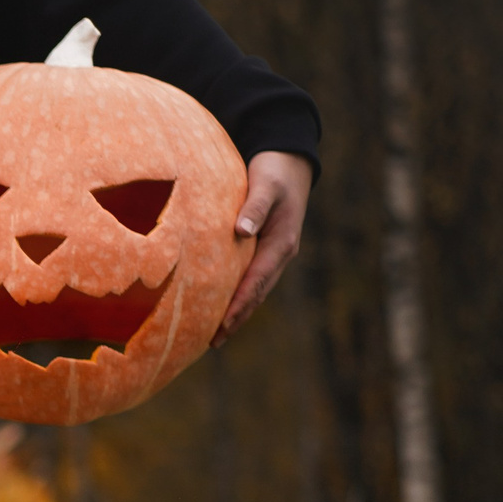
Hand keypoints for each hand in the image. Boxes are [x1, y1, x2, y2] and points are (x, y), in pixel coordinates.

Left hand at [214, 150, 312, 345]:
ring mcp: (274, 253)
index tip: (222, 325)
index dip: (239, 304)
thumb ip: (255, 207)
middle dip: (236, 318)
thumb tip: (241, 232)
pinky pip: (252, 278)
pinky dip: (238, 295)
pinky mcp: (265, 248)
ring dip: (237, 312)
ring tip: (215, 335)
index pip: (257, 281)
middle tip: (213, 341)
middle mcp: (281, 252)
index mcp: (282, 242)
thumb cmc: (275, 171)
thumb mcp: (266, 184)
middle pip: (257, 293)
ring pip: (255, 289)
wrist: (290, 160)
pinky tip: (221, 306)